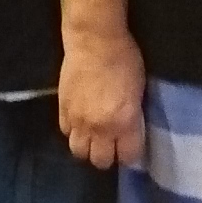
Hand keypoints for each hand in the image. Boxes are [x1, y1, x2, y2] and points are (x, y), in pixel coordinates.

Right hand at [58, 25, 147, 170]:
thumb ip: (133, 116)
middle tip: (112, 143)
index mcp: (124, 123)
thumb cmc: (125, 59)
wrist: (94, 41)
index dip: (131, 155)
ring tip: (94, 136)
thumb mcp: (139, 91)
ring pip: (79, 152)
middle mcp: (100, 128)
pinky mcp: (62, 110)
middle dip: (108, 155)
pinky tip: (80, 122)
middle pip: (101, 161)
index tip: (132, 148)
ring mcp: (78, 121)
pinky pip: (66, 133)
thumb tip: (130, 131)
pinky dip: (74, 132)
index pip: (128, 157)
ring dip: (88, 147)